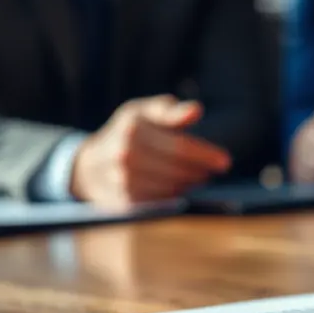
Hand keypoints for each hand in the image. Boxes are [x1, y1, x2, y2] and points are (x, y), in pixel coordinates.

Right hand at [70, 95, 230, 206]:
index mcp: (132, 130)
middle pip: (177, 170)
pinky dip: (174, 196)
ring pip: (171, 188)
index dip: (205, 155)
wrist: (89, 165)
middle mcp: (124, 156)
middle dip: (199, 171)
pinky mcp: (124, 202)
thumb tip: (197, 110)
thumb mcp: (143, 113)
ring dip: (189, 184)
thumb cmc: (126, 132)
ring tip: (196, 176)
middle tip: (211, 170)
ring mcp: (122, 181)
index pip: (179, 147)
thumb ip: (170, 111)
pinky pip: (161, 202)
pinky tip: (179, 187)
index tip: (225, 161)